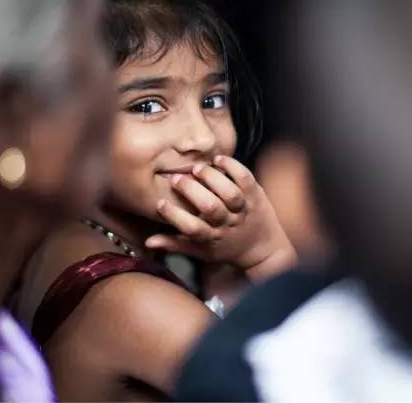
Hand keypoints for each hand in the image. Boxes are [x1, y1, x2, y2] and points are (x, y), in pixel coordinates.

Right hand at [145, 155, 296, 281]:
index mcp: (212, 238)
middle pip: (210, 208)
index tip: (159, 203)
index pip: (192, 229)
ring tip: (197, 168)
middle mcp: (228, 224)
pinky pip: (246, 178)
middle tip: (177, 179)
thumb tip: (148, 242)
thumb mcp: (200, 251)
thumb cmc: (226, 248)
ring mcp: (244, 209)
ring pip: (230, 193)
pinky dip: (233, 167)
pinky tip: (219, 159)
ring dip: (212, 178)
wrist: (263, 249)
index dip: (174, 216)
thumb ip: (174, 244)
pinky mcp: (256, 195)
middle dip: (191, 191)